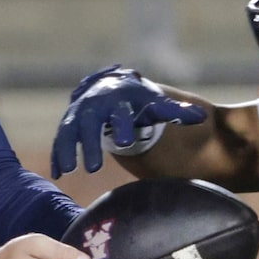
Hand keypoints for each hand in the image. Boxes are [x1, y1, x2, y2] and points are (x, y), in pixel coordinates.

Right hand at [51, 65, 205, 177]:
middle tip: (94, 168)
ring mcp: (79, 113)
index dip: (123, 126)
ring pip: (70, 131)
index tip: (126, 142)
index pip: (121, 112)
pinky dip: (58, 154)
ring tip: (68, 170)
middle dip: (91, 144)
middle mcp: (96, 103)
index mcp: (119, 98)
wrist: (111, 85)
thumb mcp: (155, 103)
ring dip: (68, 150)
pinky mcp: (69, 123)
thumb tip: (200, 117)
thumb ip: (175, 112)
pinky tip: (58, 173)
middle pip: (90, 123)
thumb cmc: (138, 99)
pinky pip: (61, 139)